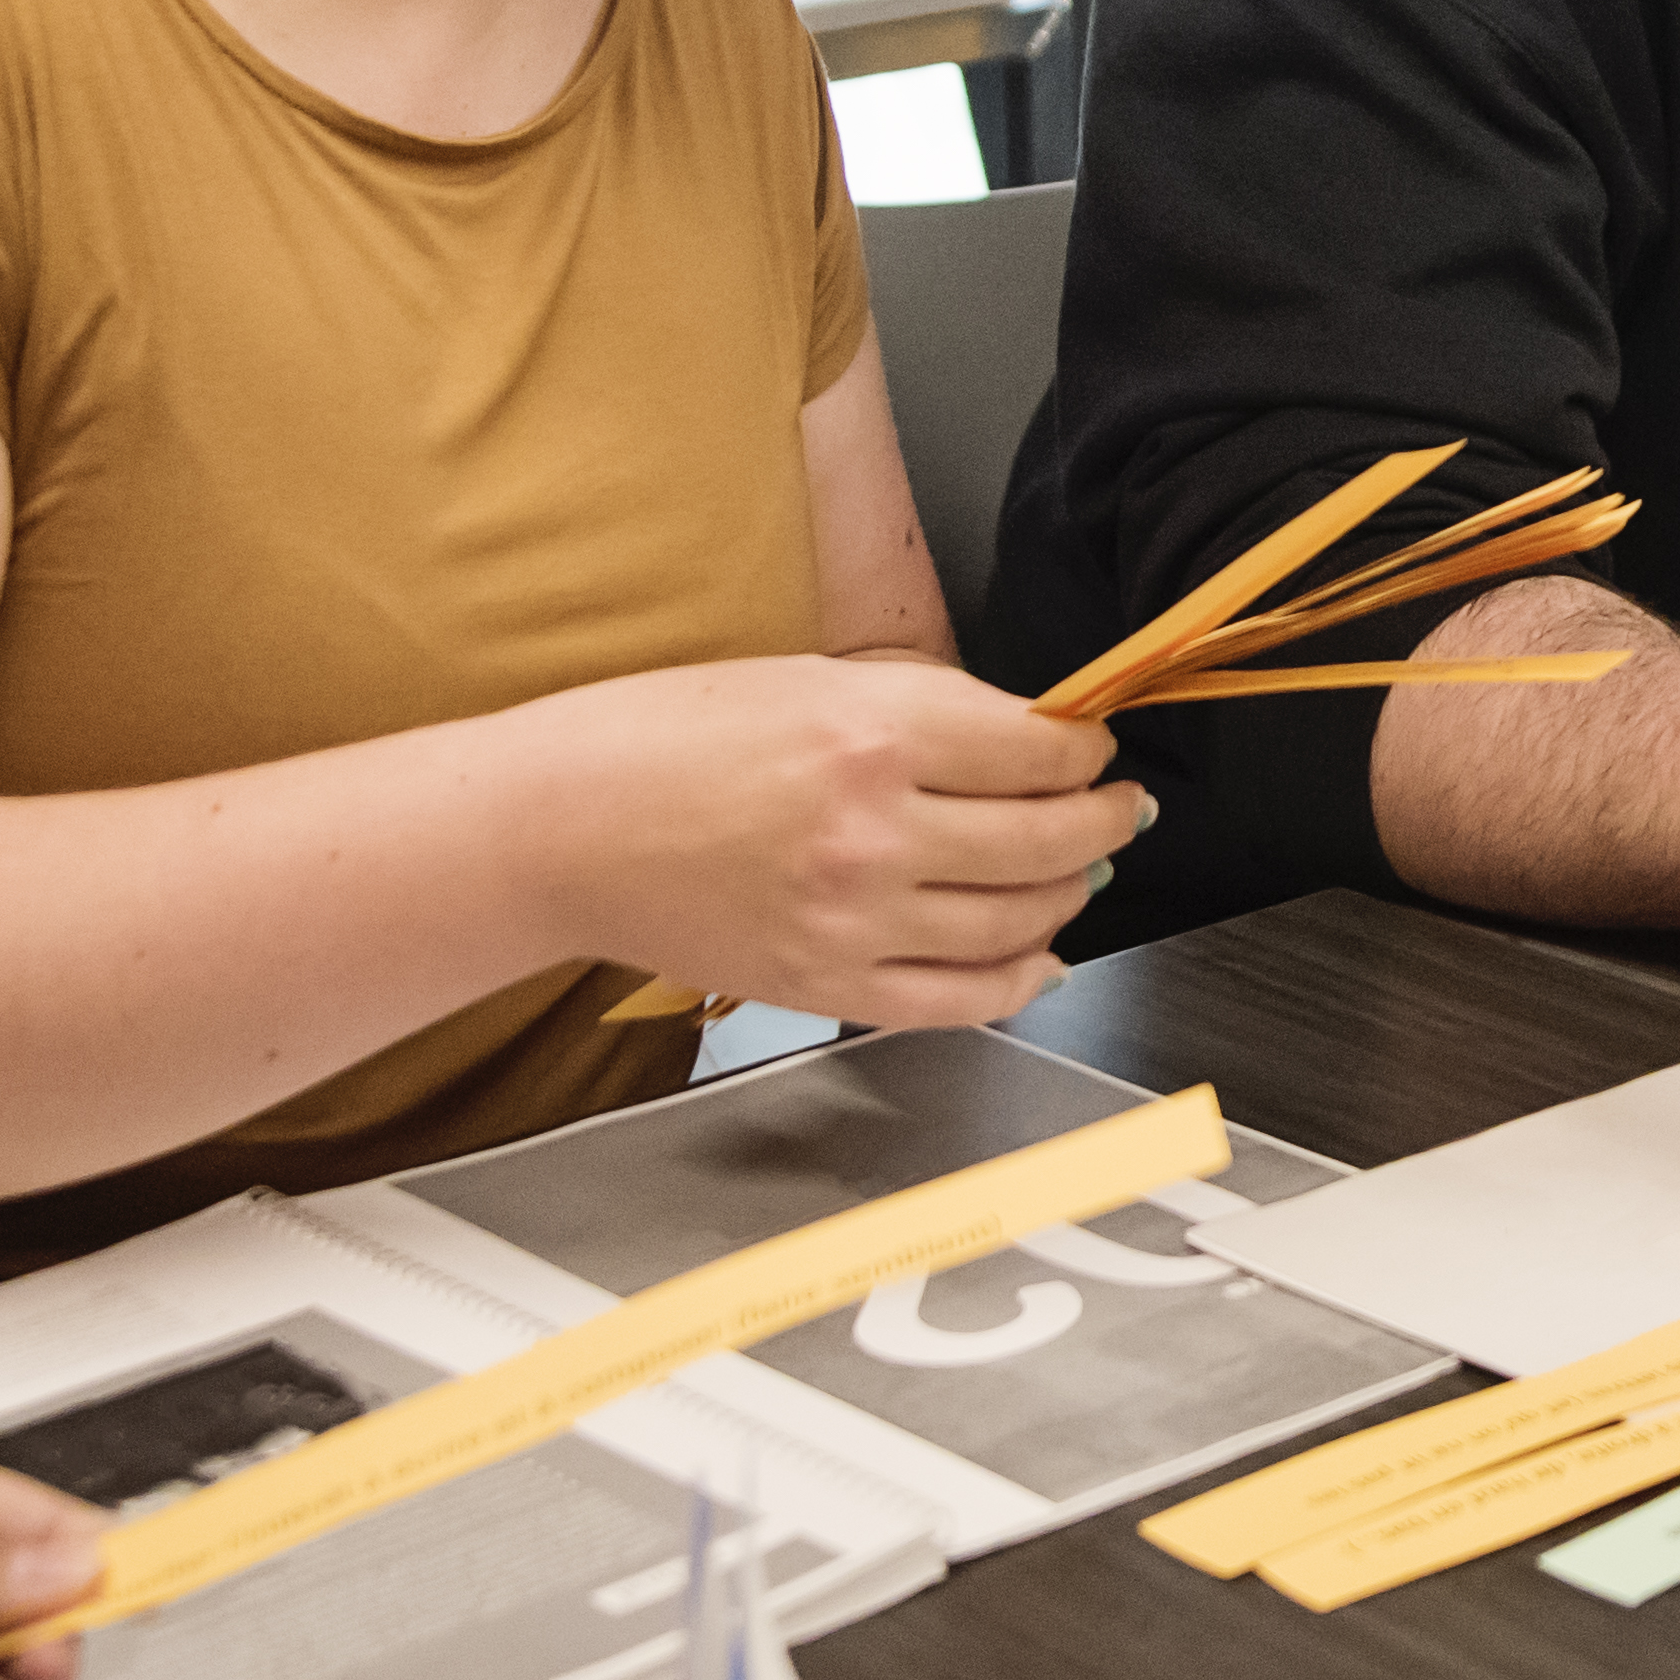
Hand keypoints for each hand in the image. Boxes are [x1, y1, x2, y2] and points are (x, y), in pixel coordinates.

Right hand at [530, 656, 1149, 1030]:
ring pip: (1020, 920)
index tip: (1091, 748)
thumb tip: (1029, 740)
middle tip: (1120, 807)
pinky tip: (1042, 957)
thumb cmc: (661, 737)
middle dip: (1105, 819)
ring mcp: (853, 921)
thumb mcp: (809, 679)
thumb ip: (926, 709)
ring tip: (1080, 871)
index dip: (1086, 751)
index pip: (1038, 753)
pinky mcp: (827, 986)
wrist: (560, 827)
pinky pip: (961, 1000)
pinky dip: (1021, 980)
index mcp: (871, 734)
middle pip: (1049, 839)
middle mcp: (873, 833)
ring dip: (1071, 894)